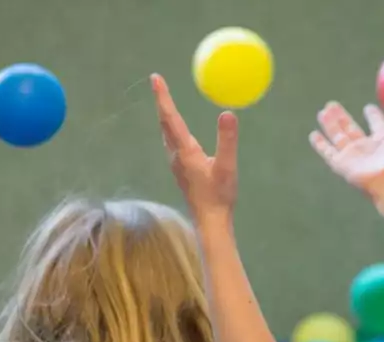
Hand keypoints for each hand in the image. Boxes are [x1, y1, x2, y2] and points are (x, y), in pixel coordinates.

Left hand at [151, 74, 237, 226]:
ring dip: (165, 115)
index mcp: (185, 151)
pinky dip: (171, 127)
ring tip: (163, 100)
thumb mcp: (227, 166)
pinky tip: (176, 129)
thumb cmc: (219, 196)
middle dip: (161, 101)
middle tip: (157, 82)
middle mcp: (176, 155)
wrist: (210, 221)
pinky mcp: (181, 170)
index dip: (163, 96)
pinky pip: (172, 142)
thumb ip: (227, 140)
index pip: (170, 117)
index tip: (155, 77)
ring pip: (166, 133)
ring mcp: (177, 164)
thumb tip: (227, 113)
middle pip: (164, 122)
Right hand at [310, 102, 383, 205]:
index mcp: (382, 142)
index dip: (373, 116)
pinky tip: (313, 135)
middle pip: (350, 128)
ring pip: (337, 136)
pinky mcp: (342, 164)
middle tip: (333, 103)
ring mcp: (353, 156)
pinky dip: (320, 144)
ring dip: (330, 123)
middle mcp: (366, 148)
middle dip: (342, 116)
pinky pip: (328, 152)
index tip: (369, 108)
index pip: (376, 126)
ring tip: (324, 110)